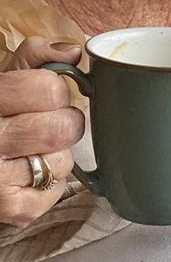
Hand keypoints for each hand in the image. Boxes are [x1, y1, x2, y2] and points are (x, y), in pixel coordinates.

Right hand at [0, 37, 84, 227]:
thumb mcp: (3, 78)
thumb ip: (36, 56)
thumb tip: (73, 52)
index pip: (50, 89)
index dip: (54, 90)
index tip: (41, 95)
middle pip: (66, 127)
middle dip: (63, 122)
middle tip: (42, 123)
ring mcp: (0, 179)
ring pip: (65, 158)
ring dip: (55, 153)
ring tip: (28, 151)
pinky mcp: (16, 210)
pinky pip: (60, 186)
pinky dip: (50, 181)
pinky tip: (26, 174)